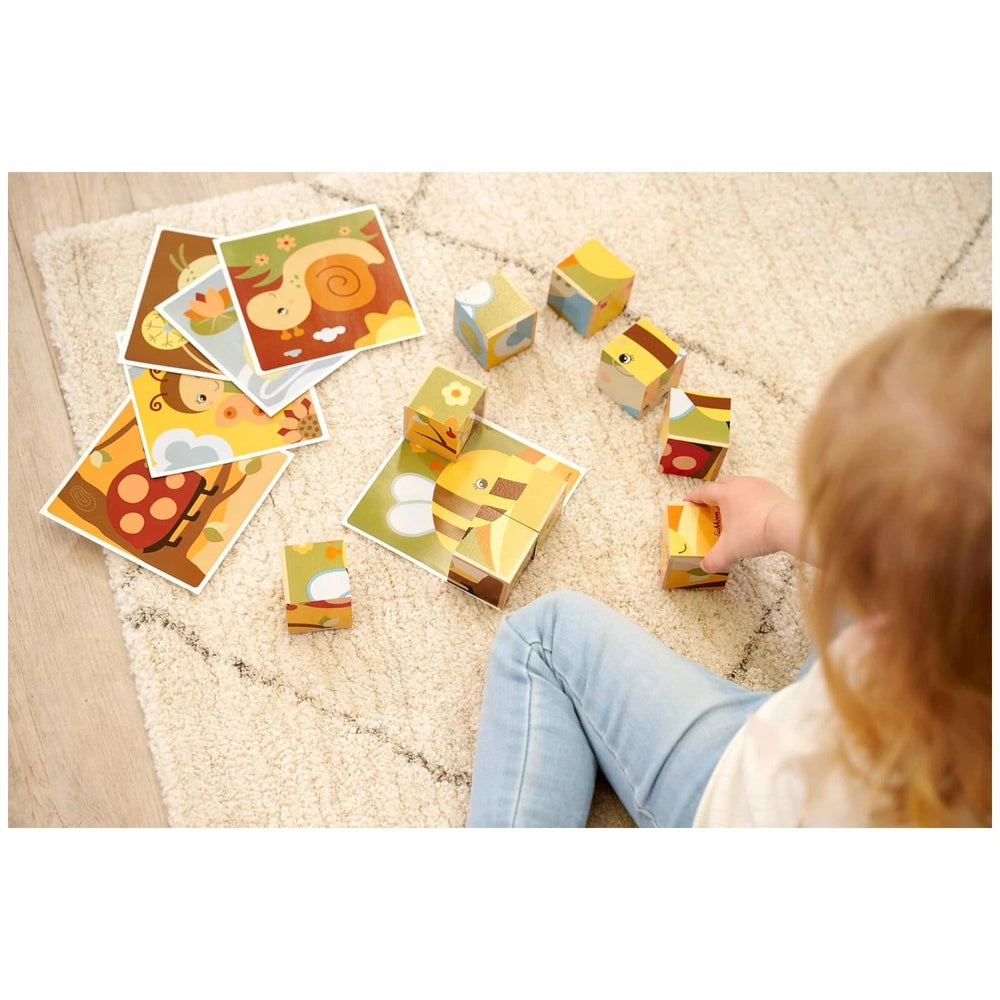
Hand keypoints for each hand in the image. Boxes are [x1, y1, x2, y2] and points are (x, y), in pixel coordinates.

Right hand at [684, 476, 804, 572]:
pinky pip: (756, 491)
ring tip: (732, 510)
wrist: (788, 525)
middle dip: (713, 494)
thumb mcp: (730, 550)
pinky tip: (753, 513)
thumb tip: (705, 567)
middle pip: (721, 484)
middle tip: (710, 507)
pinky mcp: (774, 490)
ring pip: (740, 485)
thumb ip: (714, 559)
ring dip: (733, 495)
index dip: (693, 497)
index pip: (703, 491)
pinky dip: (750, 499)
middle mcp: (740, 484)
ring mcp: (758, 484)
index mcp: (725, 493)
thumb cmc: (755, 532)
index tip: (687, 502)